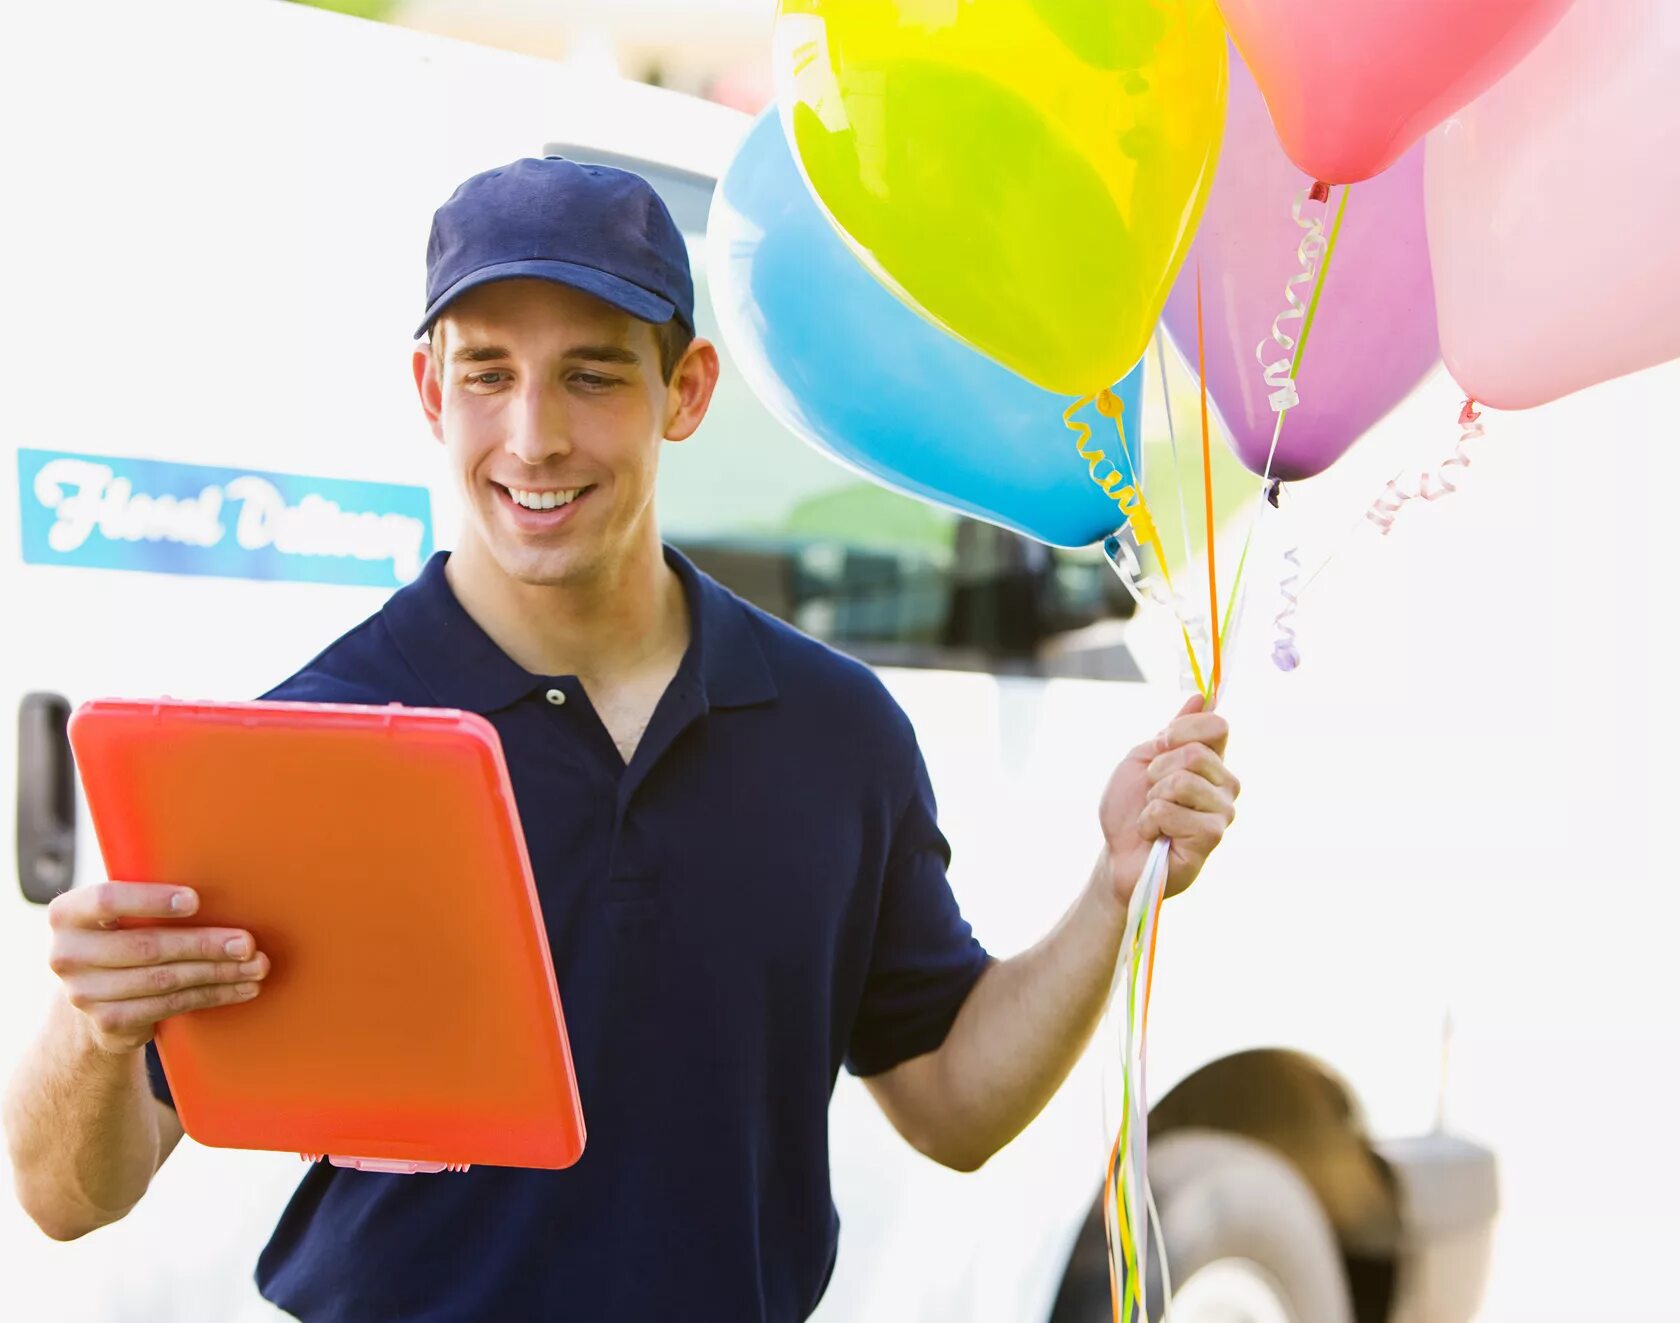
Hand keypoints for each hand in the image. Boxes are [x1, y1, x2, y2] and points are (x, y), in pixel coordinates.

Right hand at [46, 883, 269, 1055]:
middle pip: (146, 947)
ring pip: (165, 980)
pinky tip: (241, 988)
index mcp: (68, 914)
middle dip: (204, 944)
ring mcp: (84, 994)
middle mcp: (67, 955)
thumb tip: (227, 884)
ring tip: (256, 966)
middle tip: (247, 943)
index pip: (106, 900)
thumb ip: (149, 897)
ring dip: (218, 973)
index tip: (194, 900)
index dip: (151, 900)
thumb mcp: (124, 912)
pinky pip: (170, 1006)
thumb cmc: (126, 933)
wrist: (97, 992)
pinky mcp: (108, 1023)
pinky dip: (212, 995)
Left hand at [1099, 694, 1238, 907]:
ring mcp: (1222, 812)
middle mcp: (1225, 784)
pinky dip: (1150, 822)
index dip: (1182, 730)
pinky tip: (1156, 836)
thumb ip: (1173, 731)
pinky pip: (1172, 812)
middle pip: (1196, 753)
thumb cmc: (1130, 808)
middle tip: (1151, 792)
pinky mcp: (1211, 838)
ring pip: (1183, 782)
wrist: (1117, 852)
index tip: (1161, 744)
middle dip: (1157, 770)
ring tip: (1153, 815)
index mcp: (1212, 761)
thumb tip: (1203, 696)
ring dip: (1152, 798)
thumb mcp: (1143, 758)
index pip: (1218, 725)